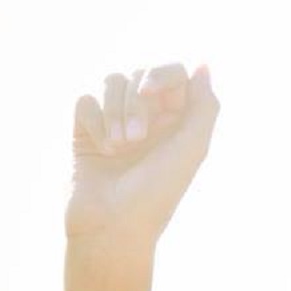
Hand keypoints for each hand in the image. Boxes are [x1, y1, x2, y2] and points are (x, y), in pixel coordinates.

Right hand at [68, 64, 219, 247]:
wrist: (113, 226)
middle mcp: (150, 118)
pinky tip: (102, 149)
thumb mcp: (192, 149)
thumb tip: (203, 65)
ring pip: (111, 81)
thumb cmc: (158, 193)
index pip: (173, 72)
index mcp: (179, 121)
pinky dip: (93, 121)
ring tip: (120, 147)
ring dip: (114, 113)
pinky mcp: (86, 130)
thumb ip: (205, 106)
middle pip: (139, 73)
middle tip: (136, 139)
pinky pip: (85, 100)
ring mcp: (117, 121)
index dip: (161, 74)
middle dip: (135, 103)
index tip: (150, 93)